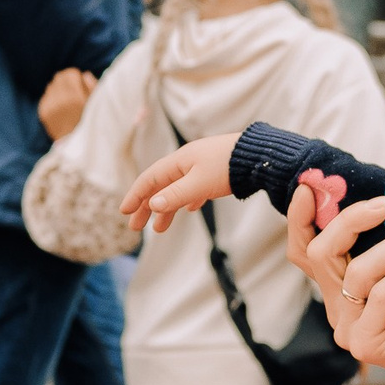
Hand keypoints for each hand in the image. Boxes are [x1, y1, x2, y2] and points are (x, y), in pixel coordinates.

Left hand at [37, 68, 97, 141]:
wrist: (77, 145)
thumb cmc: (92, 124)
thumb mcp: (98, 105)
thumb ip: (93, 86)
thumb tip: (84, 74)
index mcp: (76, 96)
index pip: (70, 73)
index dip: (76, 77)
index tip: (80, 83)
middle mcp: (60, 100)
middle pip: (59, 77)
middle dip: (67, 81)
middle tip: (73, 90)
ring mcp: (50, 107)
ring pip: (51, 86)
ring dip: (59, 90)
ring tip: (67, 101)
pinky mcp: (43, 113)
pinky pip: (46, 97)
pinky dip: (53, 99)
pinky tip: (61, 108)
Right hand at [122, 131, 241, 231]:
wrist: (260, 156)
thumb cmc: (229, 166)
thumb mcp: (199, 184)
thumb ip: (176, 195)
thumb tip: (153, 205)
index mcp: (178, 162)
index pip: (149, 179)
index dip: (136, 195)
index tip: (125, 211)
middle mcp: (187, 162)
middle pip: (160, 186)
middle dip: (146, 207)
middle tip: (136, 227)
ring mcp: (201, 167)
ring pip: (176, 190)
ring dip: (166, 208)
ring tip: (160, 229)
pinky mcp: (215, 173)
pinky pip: (194, 188)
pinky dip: (187, 200)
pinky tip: (188, 209)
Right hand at [283, 184, 384, 384]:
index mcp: (339, 291)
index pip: (304, 253)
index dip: (300, 221)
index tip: (308, 189)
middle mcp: (336, 309)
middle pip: (321, 253)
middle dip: (351, 220)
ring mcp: (347, 329)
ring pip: (357, 271)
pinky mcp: (365, 344)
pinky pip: (380, 295)